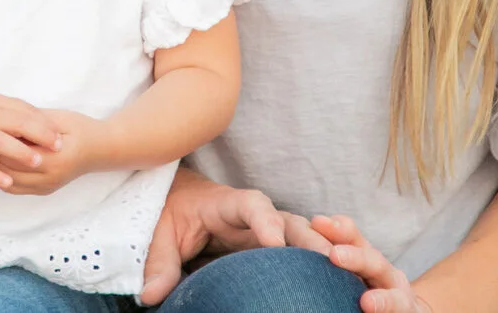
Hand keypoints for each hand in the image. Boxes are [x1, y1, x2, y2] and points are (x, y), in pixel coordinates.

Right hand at [0, 94, 60, 189]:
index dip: (44, 122)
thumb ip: (14, 116)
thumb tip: (48, 126)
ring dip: (21, 152)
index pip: (24, 110)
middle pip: (16, 122)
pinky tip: (9, 182)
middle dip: (40, 134)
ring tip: (38, 162)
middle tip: (58, 146)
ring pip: (0, 142)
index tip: (61, 134)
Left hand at [2, 109, 102, 194]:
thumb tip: (8, 124)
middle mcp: (50, 177)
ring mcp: (47, 187)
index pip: (15, 154)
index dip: (2, 140)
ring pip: (10, 182)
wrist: (101, 148)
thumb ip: (34, 122)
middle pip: (8, 170)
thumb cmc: (82, 129)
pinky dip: (6, 177)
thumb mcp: (59, 119)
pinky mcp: (45, 190)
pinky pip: (17, 189)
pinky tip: (5, 162)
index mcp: (54, 158)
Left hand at [137, 169, 328, 305]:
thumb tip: (151, 295)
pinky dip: (318, 264)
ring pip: (302, 238)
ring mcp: (269, 232)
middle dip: (311, 240)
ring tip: (346, 272)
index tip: (274, 242)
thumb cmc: (171, 213)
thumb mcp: (159, 234)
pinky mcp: (273, 250)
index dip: (266, 220)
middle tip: (332, 259)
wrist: (181, 203)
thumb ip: (159, 262)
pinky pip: (300, 254)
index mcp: (226, 204)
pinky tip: (337, 281)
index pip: (251, 204)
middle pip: (289, 222)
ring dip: (322, 252)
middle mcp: (256, 216)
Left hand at [313, 215, 432, 312]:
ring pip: (394, 294)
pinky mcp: (408, 312)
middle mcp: (384, 272)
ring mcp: (400, 294)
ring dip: (382, 299)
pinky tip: (374, 311)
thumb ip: (317, 262)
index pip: (351, 236)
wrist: (403, 308)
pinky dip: (389, 310)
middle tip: (335, 255)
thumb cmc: (361, 287)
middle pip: (373, 259)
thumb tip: (275, 248)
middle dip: (356, 257)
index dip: (337, 229)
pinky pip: (400, 311)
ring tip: (367, 303)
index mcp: (364, 255)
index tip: (316, 222)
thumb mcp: (341, 271)